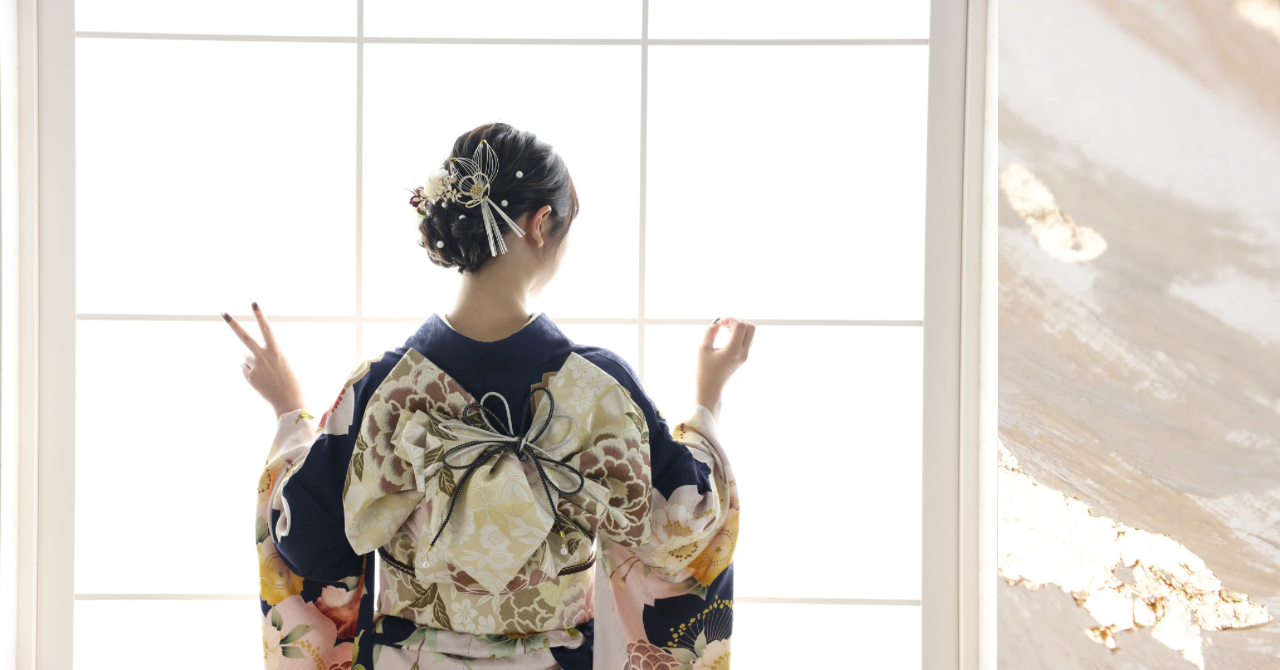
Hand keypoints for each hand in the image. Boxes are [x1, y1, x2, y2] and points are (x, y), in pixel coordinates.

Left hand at [223, 302, 306, 419]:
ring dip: (253, 361)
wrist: (290, 401)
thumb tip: (245, 356)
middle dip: (233, 324)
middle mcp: (263, 356)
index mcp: (276, 351)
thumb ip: (266, 355)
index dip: (259, 315)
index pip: (266, 328)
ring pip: (247, 357)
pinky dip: (251, 373)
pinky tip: (262, 380)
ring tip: (267, 373)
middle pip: (244, 337)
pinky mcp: (249, 377)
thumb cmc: (291, 382)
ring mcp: (255, 366)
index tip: (252, 302)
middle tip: (222, 312)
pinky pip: (246, 369)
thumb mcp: (283, 363)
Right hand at [695, 316, 754, 420]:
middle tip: (725, 324)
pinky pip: (748, 340)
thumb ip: (710, 332)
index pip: (741, 325)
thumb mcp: (703, 349)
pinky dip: (740, 334)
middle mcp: (743, 352)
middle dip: (738, 320)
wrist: (711, 389)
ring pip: (751, 333)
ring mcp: (745, 355)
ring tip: (725, 329)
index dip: (730, 319)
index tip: (718, 324)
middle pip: (751, 327)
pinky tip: (728, 336)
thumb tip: (717, 324)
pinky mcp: (744, 357)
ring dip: (740, 327)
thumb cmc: (704, 371)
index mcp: (733, 350)